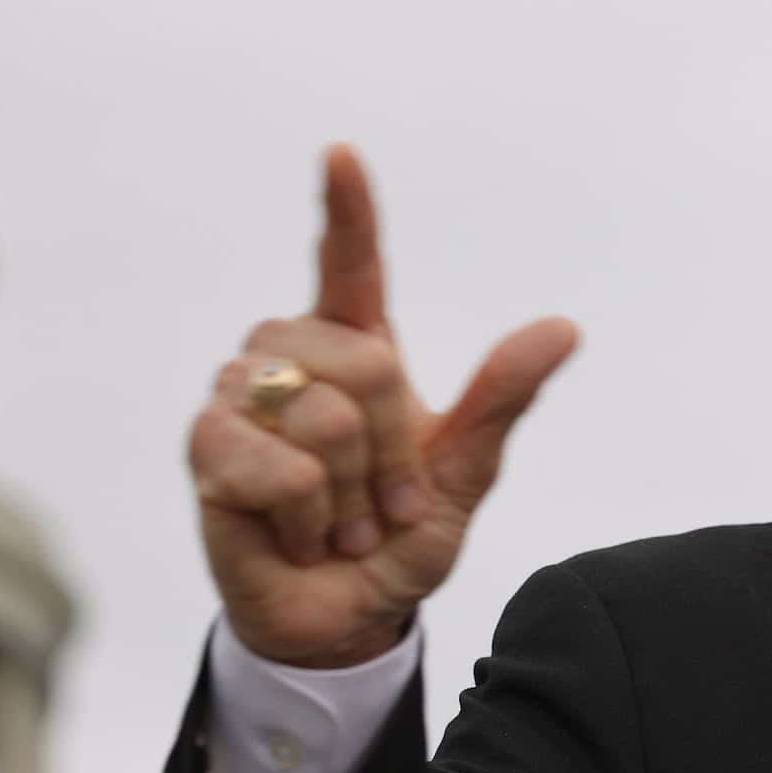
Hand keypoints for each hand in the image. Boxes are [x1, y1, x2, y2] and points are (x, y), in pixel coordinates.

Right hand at [188, 144, 576, 667]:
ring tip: (341, 523)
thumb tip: (563, 328)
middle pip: (364, 362)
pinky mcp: (208, 450)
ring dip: (354, 492)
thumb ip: (502, 398)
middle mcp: (291, 359)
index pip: (349, 266)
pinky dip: (310, 517)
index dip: (348, 212)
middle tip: (385, 503)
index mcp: (358, 351)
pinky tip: (300, 535)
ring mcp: (241, 399)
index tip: (341, 155)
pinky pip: (280, 467)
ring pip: (322, 415)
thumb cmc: (400, 540)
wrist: (349, 617)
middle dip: (395, 449)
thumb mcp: (466, 473)